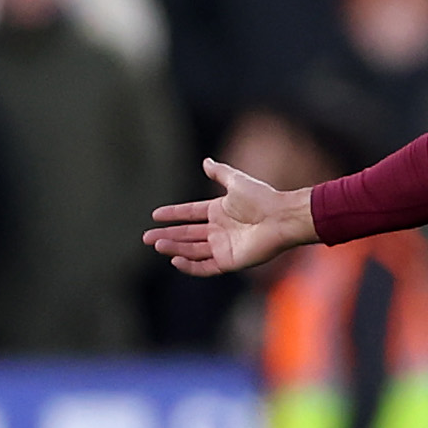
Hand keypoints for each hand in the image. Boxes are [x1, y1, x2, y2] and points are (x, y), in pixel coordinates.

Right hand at [144, 158, 319, 275]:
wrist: (280, 218)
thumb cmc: (262, 198)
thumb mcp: (236, 181)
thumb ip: (220, 172)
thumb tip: (206, 161)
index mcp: (220, 211)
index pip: (191, 214)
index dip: (174, 214)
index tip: (156, 215)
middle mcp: (220, 230)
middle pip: (187, 234)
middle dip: (167, 236)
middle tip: (147, 237)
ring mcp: (224, 246)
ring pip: (192, 250)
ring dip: (174, 248)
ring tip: (156, 244)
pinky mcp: (230, 261)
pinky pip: (205, 267)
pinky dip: (190, 265)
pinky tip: (175, 259)